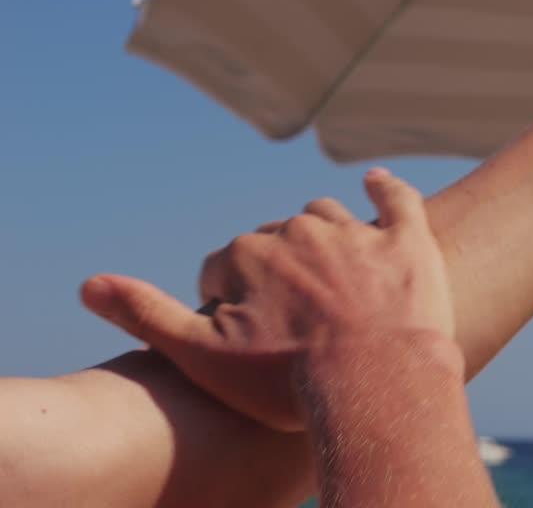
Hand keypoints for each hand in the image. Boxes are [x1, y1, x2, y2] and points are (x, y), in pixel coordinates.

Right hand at [79, 168, 453, 430]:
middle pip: (278, 242)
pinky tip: (378, 182)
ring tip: (333, 279)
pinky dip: (386, 189)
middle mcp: (300, 229)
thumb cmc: (287, 380)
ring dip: (325, 238)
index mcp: (248, 253)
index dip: (233, 304)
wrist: (377, 384)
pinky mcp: (409, 240)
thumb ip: (146, 314)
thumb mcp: (202, 356)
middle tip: (295, 321)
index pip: (226, 269)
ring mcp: (358, 231)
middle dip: (279, 273)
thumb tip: (90, 283)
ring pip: (330, 218)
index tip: (250, 338)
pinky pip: (397, 199)